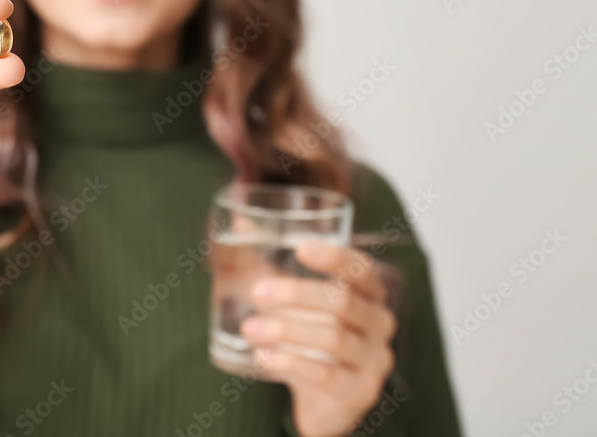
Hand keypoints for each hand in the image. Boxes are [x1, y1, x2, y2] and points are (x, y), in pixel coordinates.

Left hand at [239, 241, 397, 436]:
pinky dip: (291, 363)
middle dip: (297, 294)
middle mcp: (380, 324)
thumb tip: (238, 219)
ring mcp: (375, 360)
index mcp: (370, 294)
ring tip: (249, 328)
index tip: (300, 247)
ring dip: (286, 330)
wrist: (324, 400)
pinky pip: (326, 375)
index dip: (335, 257)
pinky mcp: (360, 392)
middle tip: (257, 293)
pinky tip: (262, 356)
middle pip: (343, 301)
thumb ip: (270, 259)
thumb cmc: (310, 335)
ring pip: (333, 338)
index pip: (362, 269)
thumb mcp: (293, 296)